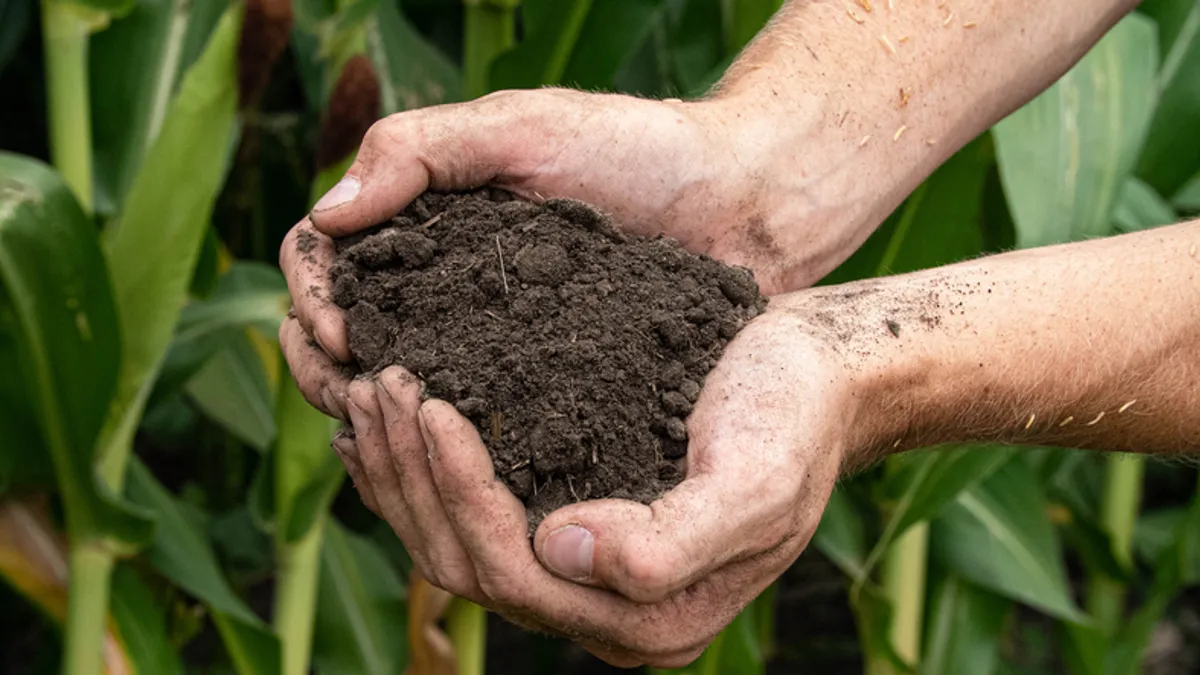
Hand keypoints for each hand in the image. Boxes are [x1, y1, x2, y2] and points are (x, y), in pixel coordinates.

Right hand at [279, 87, 854, 420]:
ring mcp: (490, 342)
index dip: (311, 296)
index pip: (325, 260)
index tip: (336, 332)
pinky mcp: (541, 389)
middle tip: (354, 390)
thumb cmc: (636, 148)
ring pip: (400, 388)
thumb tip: (326, 217)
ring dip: (375, 414)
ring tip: (391, 431)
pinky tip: (444, 463)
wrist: (742, 201)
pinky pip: (473, 421)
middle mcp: (445, 287)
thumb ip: (422, 151)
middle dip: (328, 364)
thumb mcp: (522, 128)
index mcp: (424, 222)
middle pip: (346, 334)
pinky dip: (441, 444)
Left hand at [321, 301, 853, 666]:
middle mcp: (605, 608)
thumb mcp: (755, 482)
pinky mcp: (572, 520)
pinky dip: (423, 471)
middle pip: (468, 566)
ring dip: (403, 472)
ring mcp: (584, 571)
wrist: (823, 377)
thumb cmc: (795, 419)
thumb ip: (671, 545)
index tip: (430, 402)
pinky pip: (474, 513)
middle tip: (378, 382)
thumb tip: (561, 552)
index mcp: (649, 616)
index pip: (514, 572)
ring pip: (457, 543)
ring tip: (370, 389)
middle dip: (412, 478)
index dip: (458, 492)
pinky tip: (393, 425)